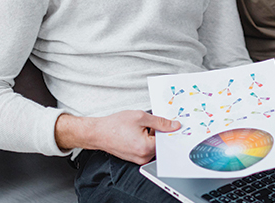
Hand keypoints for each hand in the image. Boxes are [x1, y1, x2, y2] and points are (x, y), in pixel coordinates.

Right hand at [55, 110, 180, 164]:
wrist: (98, 132)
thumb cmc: (115, 125)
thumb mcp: (140, 116)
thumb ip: (160, 121)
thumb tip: (174, 125)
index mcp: (146, 148)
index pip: (167, 140)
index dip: (170, 129)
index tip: (175, 122)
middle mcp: (143, 157)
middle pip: (161, 143)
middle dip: (160, 131)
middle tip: (153, 120)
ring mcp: (139, 158)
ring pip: (153, 144)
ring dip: (152, 134)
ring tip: (141, 125)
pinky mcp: (135, 157)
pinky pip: (146, 147)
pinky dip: (146, 138)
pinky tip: (138, 130)